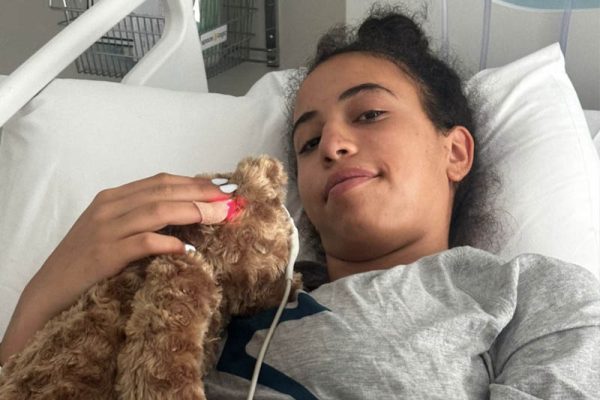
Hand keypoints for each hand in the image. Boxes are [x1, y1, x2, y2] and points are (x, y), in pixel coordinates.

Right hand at [0, 173, 234, 363]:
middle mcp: (109, 207)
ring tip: (221, 215)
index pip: (161, 181)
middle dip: (202, 193)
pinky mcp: (104, 255)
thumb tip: (189, 216)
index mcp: (113, 197)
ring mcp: (105, 229)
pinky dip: (168, 241)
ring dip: (194, 211)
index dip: (195, 182)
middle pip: (164, 191)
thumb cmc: (85, 263)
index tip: (223, 187)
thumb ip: (143, 220)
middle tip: (232, 198)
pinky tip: (188, 247)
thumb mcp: (114, 233)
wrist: (47, 292)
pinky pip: (143, 242)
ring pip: (157, 210)